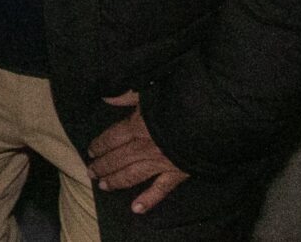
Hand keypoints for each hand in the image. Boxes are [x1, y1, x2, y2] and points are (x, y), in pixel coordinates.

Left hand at [88, 93, 187, 214]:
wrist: (209, 118)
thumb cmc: (179, 101)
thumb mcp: (150, 92)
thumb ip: (127, 96)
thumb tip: (107, 98)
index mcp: (137, 126)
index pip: (111, 138)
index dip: (99, 145)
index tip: (90, 150)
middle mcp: (144, 147)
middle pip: (118, 159)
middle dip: (102, 166)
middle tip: (91, 172)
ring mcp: (160, 163)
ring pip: (132, 175)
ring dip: (116, 181)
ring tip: (103, 186)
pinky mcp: (176, 173)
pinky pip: (160, 190)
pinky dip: (148, 200)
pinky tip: (136, 209)